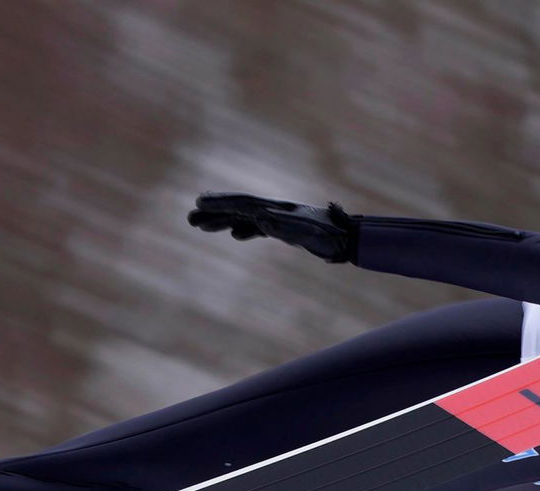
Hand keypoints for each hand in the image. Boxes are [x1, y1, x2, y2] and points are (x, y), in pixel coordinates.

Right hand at [187, 194, 356, 262]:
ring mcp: (280, 219)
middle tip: (189, 218)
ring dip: (223, 221)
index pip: (243, 203)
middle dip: (214, 213)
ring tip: (200, 226)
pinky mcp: (286, 230)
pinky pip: (258, 228)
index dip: (221, 204)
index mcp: (277, 208)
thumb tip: (258, 218)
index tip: (199, 203)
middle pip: (239, 208)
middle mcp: (275, 210)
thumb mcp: (306, 233)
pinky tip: (234, 235)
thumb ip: (283, 226)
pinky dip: (244, 230)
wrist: (350, 239)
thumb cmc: (331, 236)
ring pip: (245, 218)